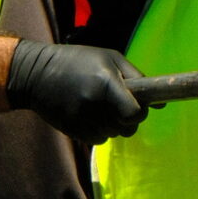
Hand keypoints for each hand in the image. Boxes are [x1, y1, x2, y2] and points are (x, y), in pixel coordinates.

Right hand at [4, 41, 145, 143]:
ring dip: (112, 124)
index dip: (140, 112)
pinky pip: (99, 140)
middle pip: (128, 128)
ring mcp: (82, 120)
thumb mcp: (108, 58)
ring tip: (97, 105)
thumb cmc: (78, 61)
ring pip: (114, 135)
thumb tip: (162, 103)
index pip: (135, 113)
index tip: (136, 105)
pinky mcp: (73, 131)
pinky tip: (87, 114)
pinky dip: (98, 131)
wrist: (35, 74)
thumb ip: (136, 77)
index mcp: (105, 82)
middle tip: (116, 104)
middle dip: (128, 119)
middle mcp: (94, 103)